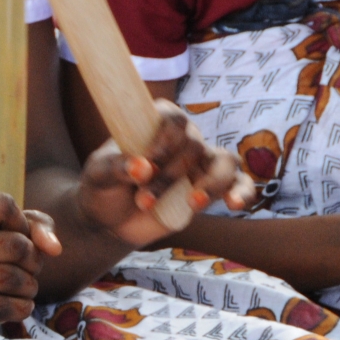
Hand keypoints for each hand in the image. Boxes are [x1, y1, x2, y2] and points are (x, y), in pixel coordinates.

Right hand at [0, 192, 59, 323]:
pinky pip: (7, 308)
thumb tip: (54, 248)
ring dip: (30, 284)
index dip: (20, 222)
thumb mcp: (5, 228)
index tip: (14, 233)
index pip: (2, 205)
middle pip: (16, 245)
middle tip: (28, 264)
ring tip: (24, 283)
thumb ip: (36, 226)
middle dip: (33, 257)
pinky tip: (19, 302)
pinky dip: (24, 306)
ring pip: (14, 279)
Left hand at [75, 103, 252, 246]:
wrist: (108, 221)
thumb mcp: (97, 176)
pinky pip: (239, 185)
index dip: (165, 139)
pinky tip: (233, 204)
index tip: (148, 162)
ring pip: (224, 161)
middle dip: (171, 175)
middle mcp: (182, 140)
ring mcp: (199, 165)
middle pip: (194, 146)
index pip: (173, 119)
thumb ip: (116, 168)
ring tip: (192, 202)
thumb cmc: (102, 188)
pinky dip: (242, 192)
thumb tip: (141, 168)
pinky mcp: (209, 191)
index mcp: (155, 125)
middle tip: (143, 199)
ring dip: (211, 183)